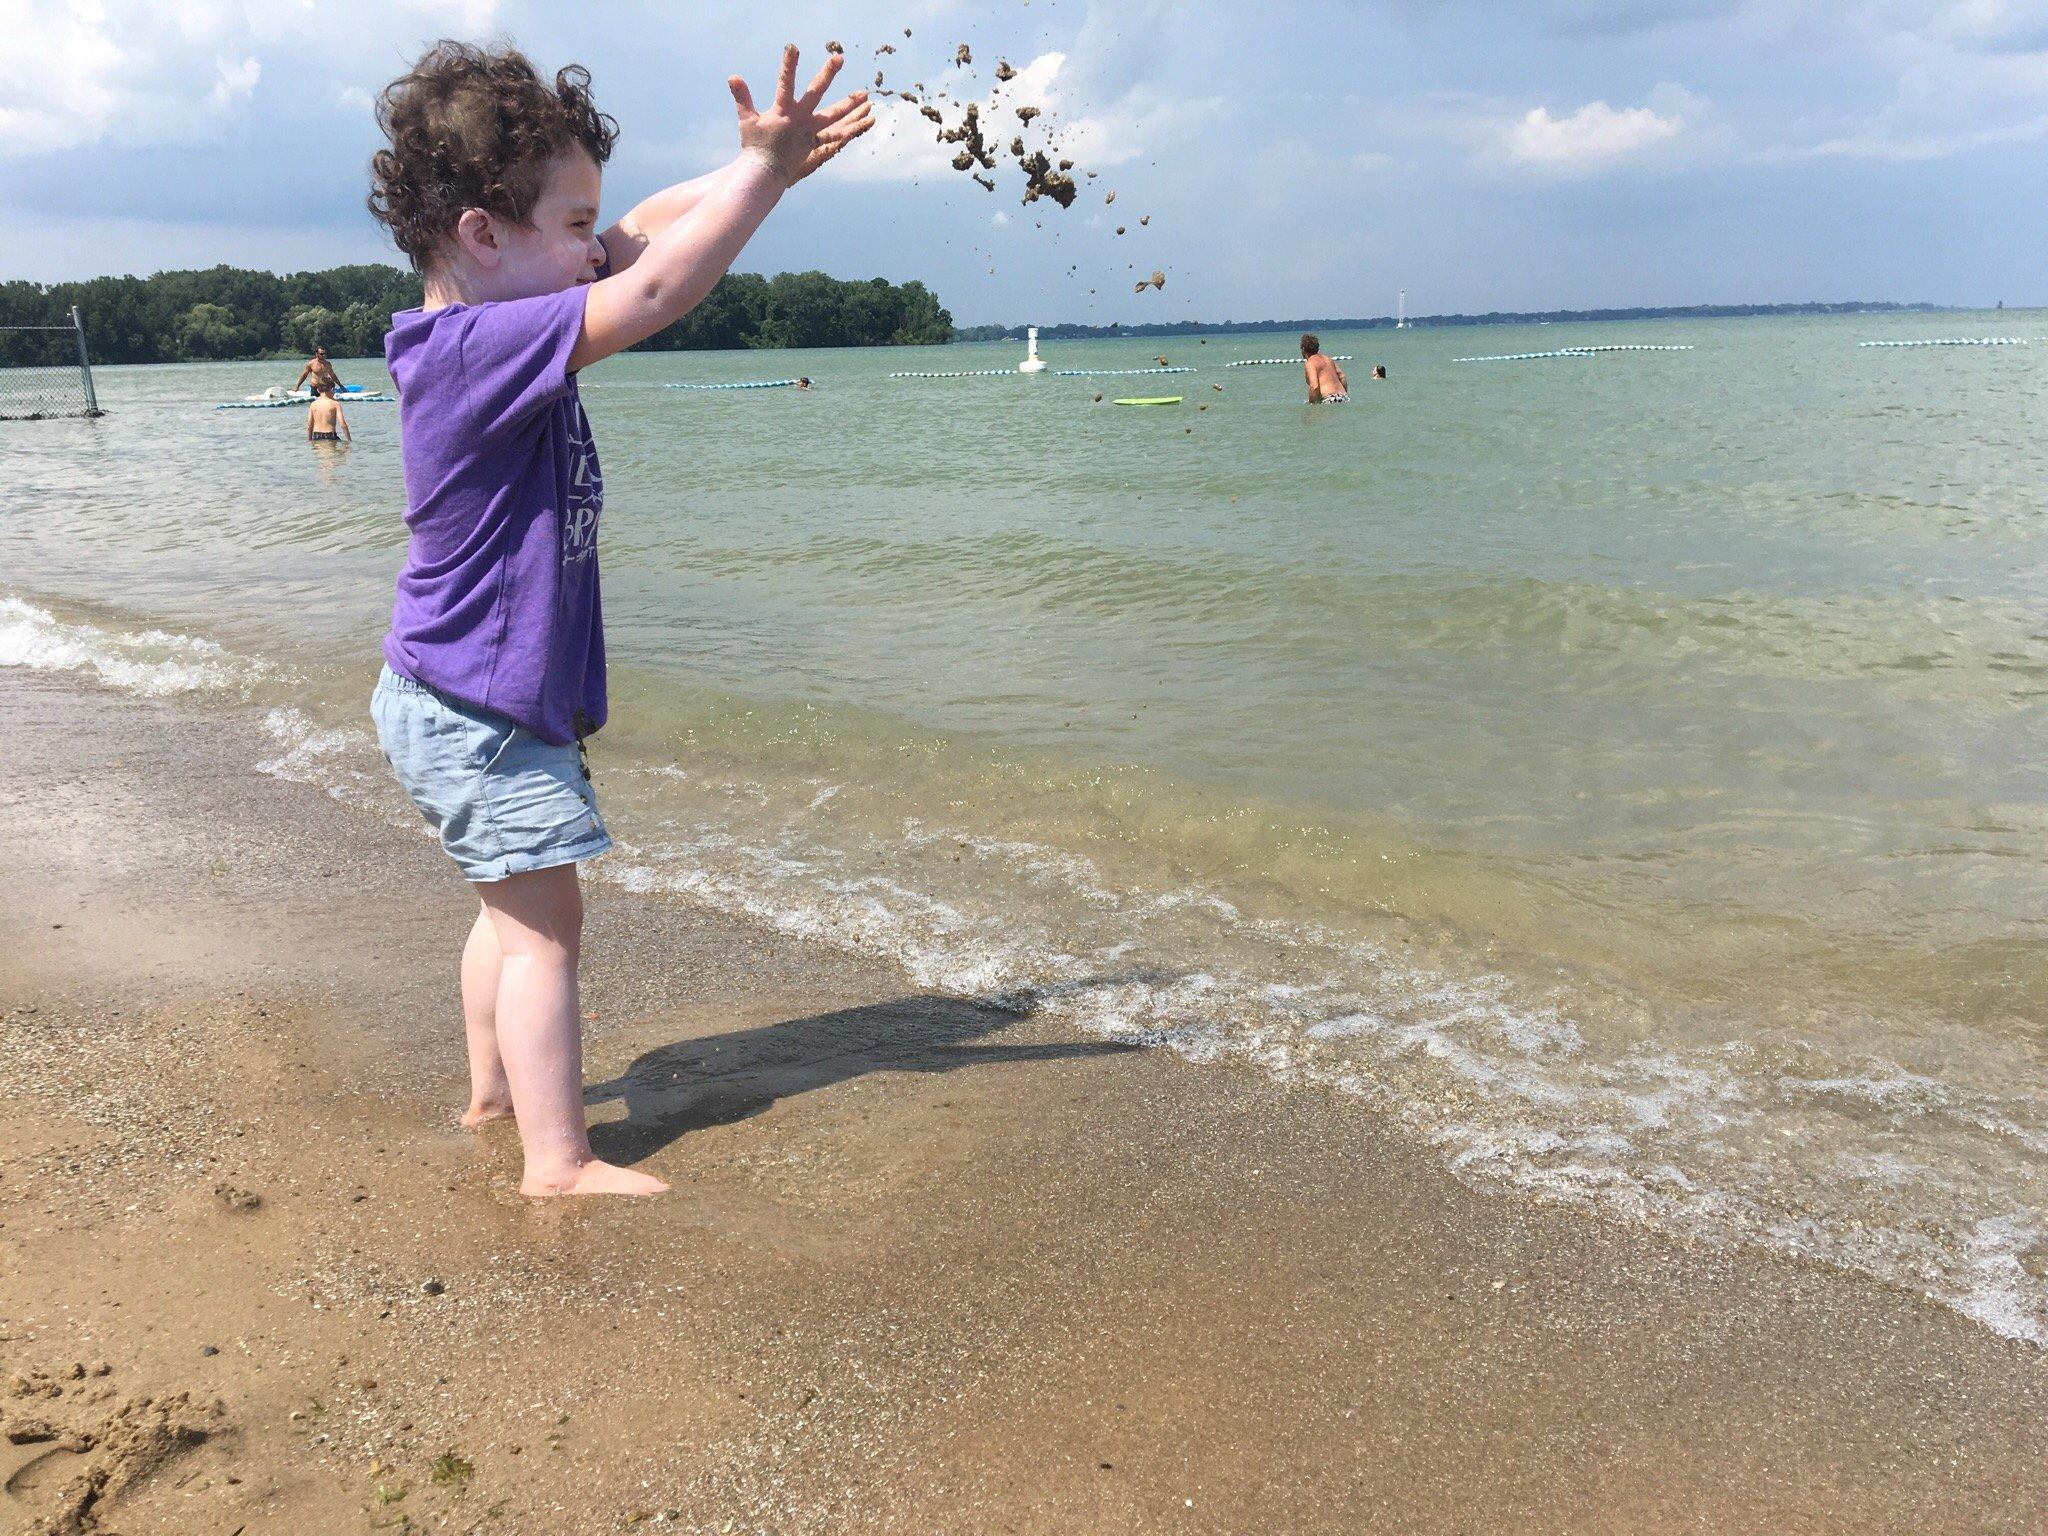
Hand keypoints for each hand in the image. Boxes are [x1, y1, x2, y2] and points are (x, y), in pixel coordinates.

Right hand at [728, 45, 874, 186]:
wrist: (765, 173)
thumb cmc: (754, 145)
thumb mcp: (747, 119)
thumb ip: (742, 97)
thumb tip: (733, 76)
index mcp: (783, 110)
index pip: (785, 82)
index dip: (788, 65)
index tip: (793, 48)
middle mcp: (800, 119)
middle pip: (816, 92)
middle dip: (828, 73)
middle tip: (839, 57)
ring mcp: (810, 131)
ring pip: (834, 116)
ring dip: (850, 104)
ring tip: (865, 95)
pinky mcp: (815, 144)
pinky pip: (835, 137)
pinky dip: (850, 131)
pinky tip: (864, 124)